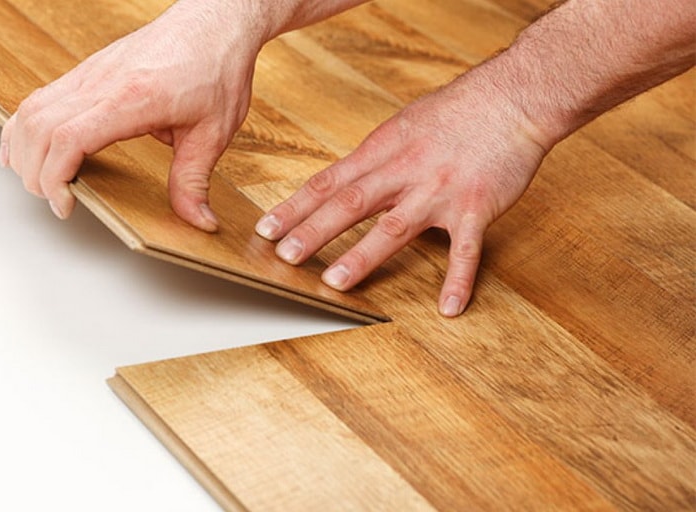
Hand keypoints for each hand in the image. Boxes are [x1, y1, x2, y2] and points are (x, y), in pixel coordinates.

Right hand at [0, 4, 260, 229]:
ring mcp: (90, 73)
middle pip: (38, 128)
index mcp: (131, 98)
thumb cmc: (215, 67)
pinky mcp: (88, 71)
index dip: (55, 177)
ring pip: (31, 110)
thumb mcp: (213, 132)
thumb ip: (195, 179)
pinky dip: (25, 125)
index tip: (66, 204)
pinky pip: (41, 97)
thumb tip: (198, 220)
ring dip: (24, 150)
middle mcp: (100, 82)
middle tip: (58, 200)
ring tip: (41, 182)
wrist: (214, 21)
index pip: (68, 137)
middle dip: (35, 173)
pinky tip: (26, 147)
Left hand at [255, 67, 548, 316]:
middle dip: (313, 232)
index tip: (266, 229)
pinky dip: (458, 280)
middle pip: (350, 204)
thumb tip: (344, 180)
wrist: (513, 97)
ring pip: (394, 228)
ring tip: (334, 282)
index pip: (328, 182)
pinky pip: (466, 250)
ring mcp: (439, 191)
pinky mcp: (475, 207)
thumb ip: (374, 157)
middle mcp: (405, 171)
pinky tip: (448, 309)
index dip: (295, 207)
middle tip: (284, 257)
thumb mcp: (403, 124)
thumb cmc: (457, 109)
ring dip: (362, 256)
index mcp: (383, 150)